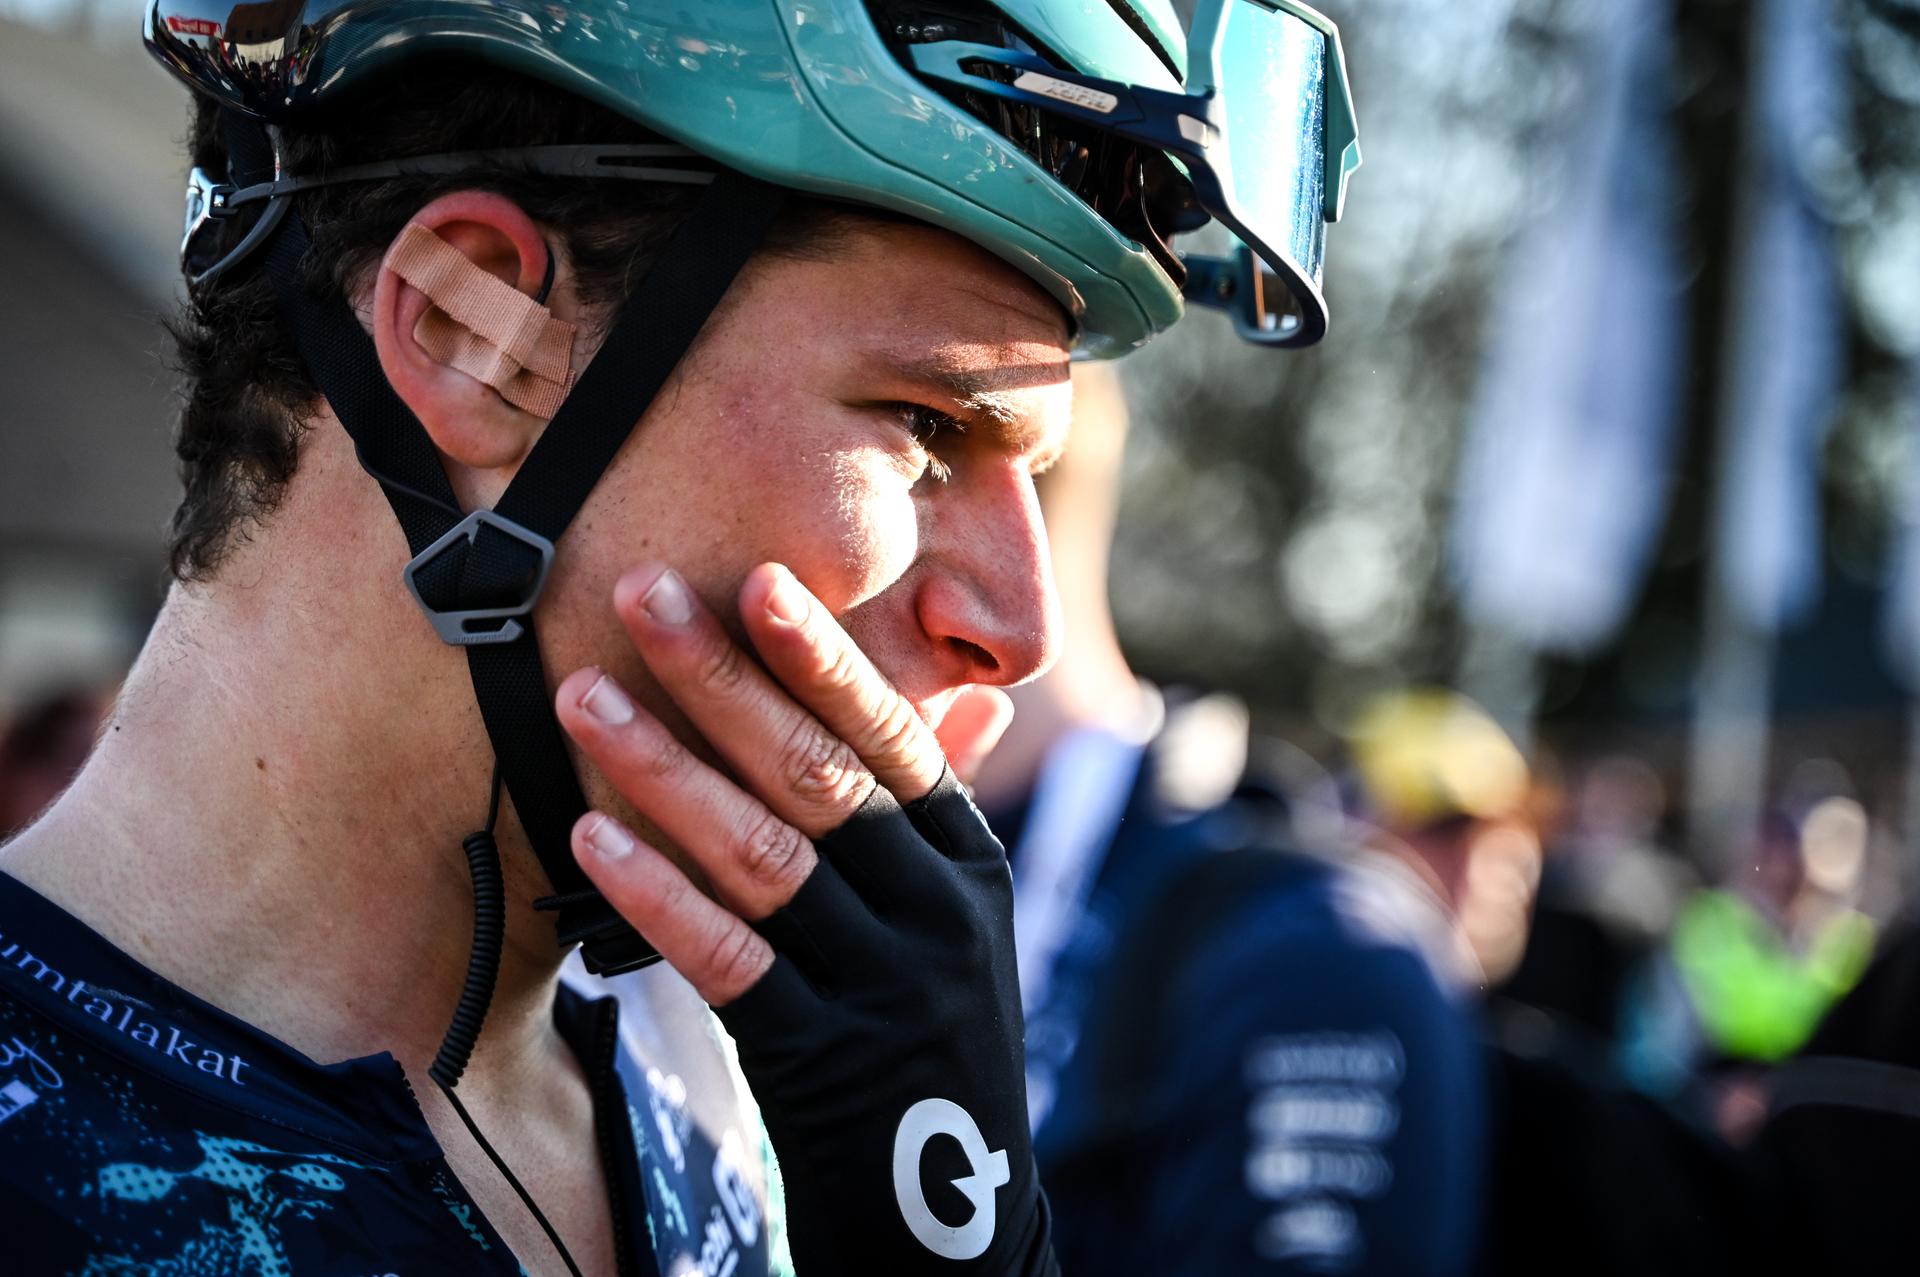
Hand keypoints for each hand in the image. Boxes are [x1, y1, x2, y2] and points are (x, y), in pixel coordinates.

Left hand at [555, 562, 1054, 1273]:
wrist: (956, 1224)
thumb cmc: (932, 1048)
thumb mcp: (959, 930)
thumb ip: (936, 820)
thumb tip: (962, 706)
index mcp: (966, 867)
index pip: (892, 739)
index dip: (823, 658)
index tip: (755, 580)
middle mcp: (935, 914)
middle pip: (819, 774)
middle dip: (722, 679)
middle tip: (639, 596)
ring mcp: (884, 988)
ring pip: (765, 853)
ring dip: (665, 767)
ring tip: (582, 697)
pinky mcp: (822, 1061)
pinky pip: (728, 960)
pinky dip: (658, 894)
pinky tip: (591, 840)